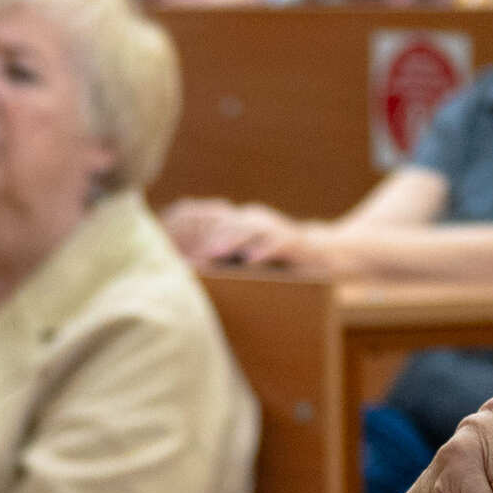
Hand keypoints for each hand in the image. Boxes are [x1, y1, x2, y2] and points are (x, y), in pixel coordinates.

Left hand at [159, 199, 308, 266]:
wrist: (322, 256)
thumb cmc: (275, 262)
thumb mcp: (244, 257)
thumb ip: (221, 259)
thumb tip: (189, 272)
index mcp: (238, 222)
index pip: (209, 222)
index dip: (189, 234)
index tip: (170, 249)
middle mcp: (253, 219)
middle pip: (223, 224)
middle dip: (202, 238)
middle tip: (184, 254)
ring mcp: (273, 227)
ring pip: (247, 230)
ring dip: (228, 241)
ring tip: (210, 254)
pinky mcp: (293, 240)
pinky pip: (276, 242)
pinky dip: (263, 250)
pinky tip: (250, 260)